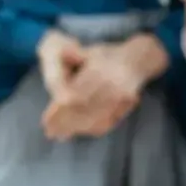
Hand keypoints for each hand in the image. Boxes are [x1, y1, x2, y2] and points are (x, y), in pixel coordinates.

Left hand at [40, 37, 162, 140]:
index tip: (46, 119)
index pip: (75, 95)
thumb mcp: (89, 51)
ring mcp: (121, 97)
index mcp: (99, 70)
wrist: (139, 59)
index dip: (59, 110)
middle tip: (49, 132)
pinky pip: (107, 122)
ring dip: (75, 128)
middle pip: (83, 109)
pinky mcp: (126, 106)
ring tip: (60, 134)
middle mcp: (111, 85)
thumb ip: (73, 55)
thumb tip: (60, 55)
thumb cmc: (108, 56)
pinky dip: (91, 129)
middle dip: (64, 122)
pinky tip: (79, 131)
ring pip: (95, 119)